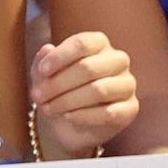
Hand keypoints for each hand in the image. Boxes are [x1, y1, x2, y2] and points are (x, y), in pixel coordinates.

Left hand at [31, 32, 135, 158]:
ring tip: (48, 108)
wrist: (68, 123)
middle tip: (38, 96)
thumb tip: (46, 50)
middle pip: (89, 67)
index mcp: (99, 44)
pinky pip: (109, 112)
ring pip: (99, 90)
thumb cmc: (59, 91)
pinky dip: (84, 116)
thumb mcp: (44, 75)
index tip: (41, 71)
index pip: (82, 43)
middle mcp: (118, 60)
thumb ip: (43, 60)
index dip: (60, 56)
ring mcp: (127, 84)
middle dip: (58, 83)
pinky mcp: (130, 108)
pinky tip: (68, 117)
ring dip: (68, 101)